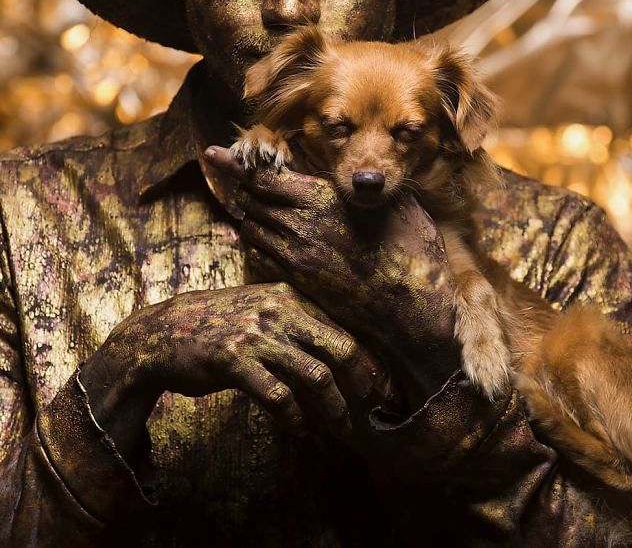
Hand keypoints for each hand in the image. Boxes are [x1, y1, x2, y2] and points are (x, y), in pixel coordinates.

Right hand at [80, 282, 382, 460]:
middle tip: (369, 406)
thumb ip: (294, 323)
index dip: (363, 360)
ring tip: (338, 425)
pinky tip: (298, 427)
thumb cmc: (217, 324)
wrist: (163, 332)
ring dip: (332, 406)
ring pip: (315, 375)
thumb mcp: (259, 310)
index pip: (340, 329)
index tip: (377, 385)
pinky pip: (278, 395)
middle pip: (339, 347)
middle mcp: (277, 311)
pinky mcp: (234, 360)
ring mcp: (256, 335)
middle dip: (361, 382)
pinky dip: (294, 417)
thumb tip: (333, 352)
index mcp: (287, 296)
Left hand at [204, 147, 461, 409]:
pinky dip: (257, 243)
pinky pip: (259, 256)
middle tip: (244, 182)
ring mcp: (295, 256)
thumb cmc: (410, 248)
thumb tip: (361, 173)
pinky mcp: (297, 280)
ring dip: (252, 216)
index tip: (214, 153)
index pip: (263, 176)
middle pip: (250, 200)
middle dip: (246, 188)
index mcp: (322, 197)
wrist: (409, 305)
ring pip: (250, 228)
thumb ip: (366, 184)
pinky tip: (270, 240)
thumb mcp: (394, 201)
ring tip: (261, 210)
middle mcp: (301, 224)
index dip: (236, 163)